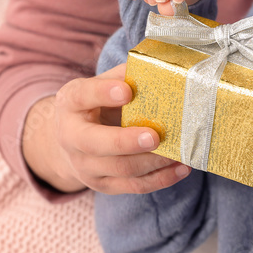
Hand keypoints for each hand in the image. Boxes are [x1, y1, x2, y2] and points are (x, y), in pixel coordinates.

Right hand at [22, 64, 190, 194]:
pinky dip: (161, 179)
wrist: (73, 140)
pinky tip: (182, 168)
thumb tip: (159, 66)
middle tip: (155, 136)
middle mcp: (71, 138)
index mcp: (70, 103)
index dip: (103, 93)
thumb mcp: (101, 84)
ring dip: (153, 161)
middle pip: (96, 143)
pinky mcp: (103, 185)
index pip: (82, 96)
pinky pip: (134, 186)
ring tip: (179, 152)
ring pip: (120, 168)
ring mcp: (85, 166)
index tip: (127, 90)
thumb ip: (124, 76)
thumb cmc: (96, 105)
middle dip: (126, 141)